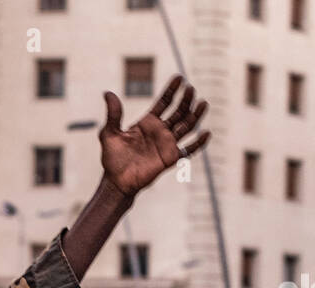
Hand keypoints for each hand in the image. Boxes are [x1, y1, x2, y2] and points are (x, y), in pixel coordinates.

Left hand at [100, 75, 209, 197]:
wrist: (117, 182)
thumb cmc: (112, 158)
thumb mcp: (109, 133)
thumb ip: (113, 114)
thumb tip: (107, 93)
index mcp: (147, 123)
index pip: (164, 102)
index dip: (172, 90)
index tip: (180, 78)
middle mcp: (160, 131)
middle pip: (178, 111)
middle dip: (185, 100)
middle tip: (191, 89)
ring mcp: (167, 144)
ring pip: (187, 126)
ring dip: (195, 115)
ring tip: (203, 103)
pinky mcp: (171, 158)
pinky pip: (189, 150)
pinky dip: (198, 143)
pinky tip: (206, 133)